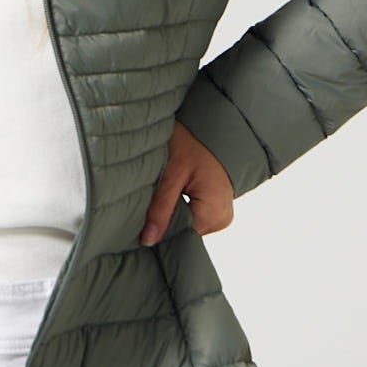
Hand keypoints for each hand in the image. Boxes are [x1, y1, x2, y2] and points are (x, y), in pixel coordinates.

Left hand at [140, 120, 234, 243]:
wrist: (211, 125)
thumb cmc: (192, 143)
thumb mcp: (171, 173)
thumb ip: (160, 209)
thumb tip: (149, 241)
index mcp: (214, 213)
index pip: (180, 237)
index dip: (160, 227)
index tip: (144, 215)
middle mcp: (222, 219)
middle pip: (185, 232)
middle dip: (166, 219)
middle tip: (154, 196)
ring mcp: (222, 214)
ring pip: (188, 225)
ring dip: (173, 212)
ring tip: (167, 191)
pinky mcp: (217, 209)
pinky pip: (194, 217)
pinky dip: (181, 207)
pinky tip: (176, 192)